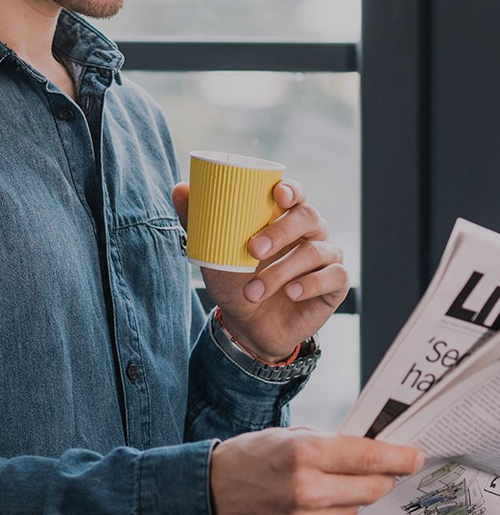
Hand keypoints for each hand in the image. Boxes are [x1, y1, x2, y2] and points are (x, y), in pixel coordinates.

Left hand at [172, 180, 348, 361]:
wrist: (247, 326)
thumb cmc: (234, 280)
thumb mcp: (213, 253)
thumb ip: (198, 221)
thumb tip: (179, 188)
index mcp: (283, 217)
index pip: (295, 193)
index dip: (292, 189)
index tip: (277, 194)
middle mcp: (310, 232)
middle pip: (308, 217)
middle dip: (280, 231)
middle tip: (253, 249)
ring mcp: (326, 256)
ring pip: (314, 251)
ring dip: (280, 272)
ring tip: (253, 291)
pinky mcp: (335, 284)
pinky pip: (334, 276)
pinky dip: (311, 284)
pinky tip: (291, 293)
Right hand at [210, 428, 423, 514]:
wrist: (208, 498)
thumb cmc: (247, 460)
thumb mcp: (286, 436)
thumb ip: (327, 443)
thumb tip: (369, 450)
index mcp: (303, 453)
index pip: (367, 457)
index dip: (397, 456)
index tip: (414, 455)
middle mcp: (307, 491)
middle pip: (370, 487)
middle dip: (381, 477)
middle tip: (381, 470)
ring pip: (354, 510)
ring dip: (348, 497)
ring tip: (319, 487)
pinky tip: (305, 507)